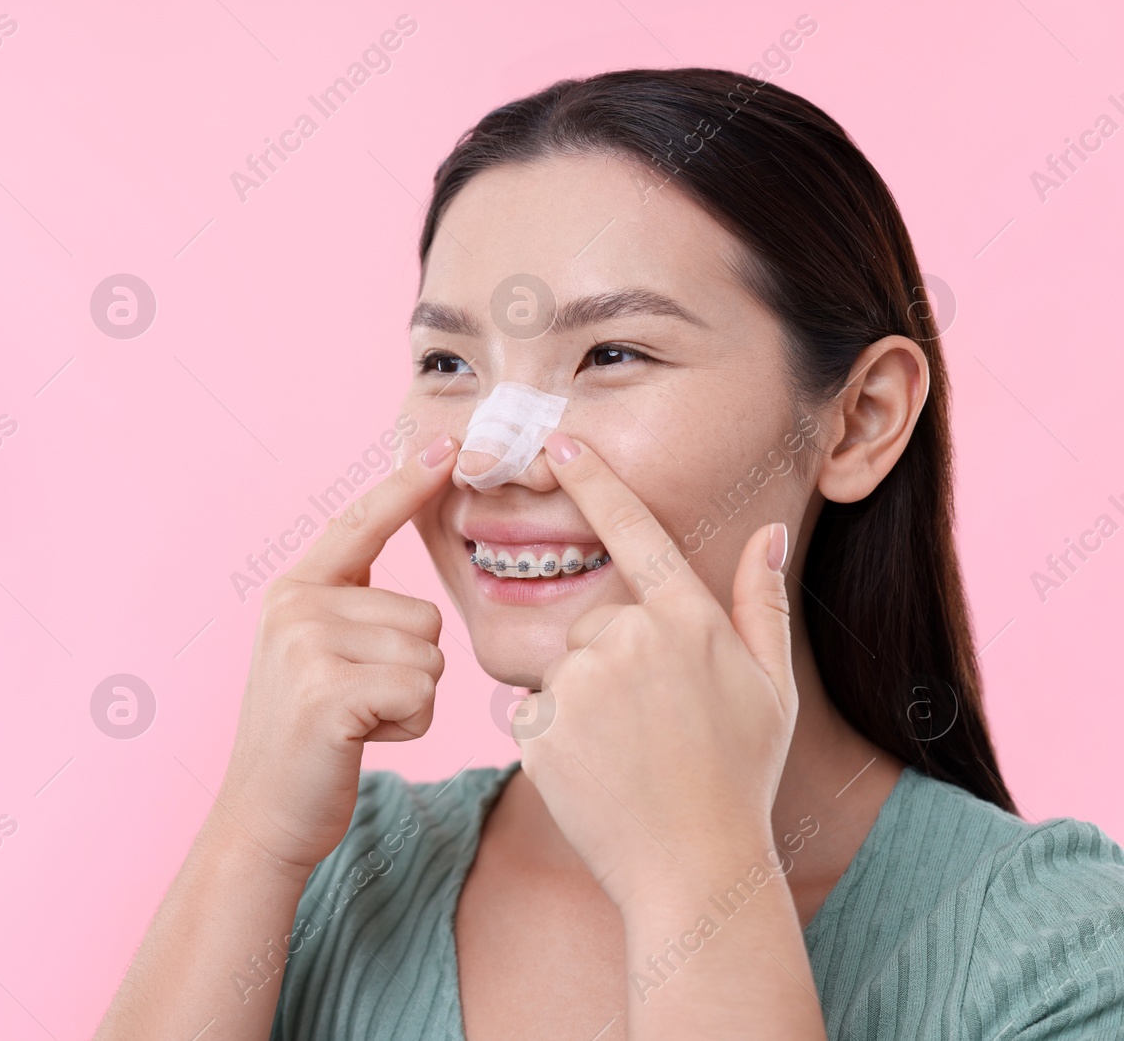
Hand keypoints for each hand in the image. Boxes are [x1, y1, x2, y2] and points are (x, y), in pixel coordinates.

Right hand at [217, 436, 456, 879]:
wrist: (263, 816)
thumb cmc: (310, 739)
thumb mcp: (317, 654)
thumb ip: (351, 603)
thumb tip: (399, 550)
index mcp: (295, 589)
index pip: (362, 523)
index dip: (407, 483)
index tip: (448, 444)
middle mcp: (295, 605)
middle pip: (424, 614)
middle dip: (413, 668)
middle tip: (358, 703)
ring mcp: (306, 646)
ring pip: (429, 655)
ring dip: (412, 700)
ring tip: (358, 722)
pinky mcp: (327, 693)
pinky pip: (421, 692)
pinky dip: (408, 725)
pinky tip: (361, 739)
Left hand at [516, 432, 797, 910]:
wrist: (693, 867)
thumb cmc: (739, 776)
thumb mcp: (770, 686)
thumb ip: (760, 601)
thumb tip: (771, 531)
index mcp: (688, 620)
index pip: (634, 531)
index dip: (596, 481)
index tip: (560, 440)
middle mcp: (630, 639)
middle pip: (594, 621)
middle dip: (612, 660)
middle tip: (651, 722)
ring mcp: (581, 682)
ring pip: (564, 666)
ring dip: (583, 699)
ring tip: (627, 752)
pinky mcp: (539, 725)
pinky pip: (535, 710)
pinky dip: (556, 736)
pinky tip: (595, 771)